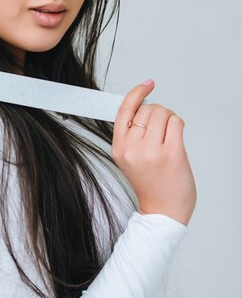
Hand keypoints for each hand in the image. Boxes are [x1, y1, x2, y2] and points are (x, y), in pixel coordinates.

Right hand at [111, 81, 196, 225]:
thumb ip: (132, 133)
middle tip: (161, 129)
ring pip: (162, 113)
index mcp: (119, 147)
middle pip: (147, 109)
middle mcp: (133, 148)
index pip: (124, 110)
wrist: (162, 212)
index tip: (146, 85)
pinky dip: (178, 124)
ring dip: (169, 118)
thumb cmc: (149, 184)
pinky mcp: (172, 153)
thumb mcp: (129, 157)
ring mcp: (152, 151)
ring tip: (169, 135)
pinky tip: (176, 138)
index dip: (136, 93)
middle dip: (157, 113)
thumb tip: (144, 105)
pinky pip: (176, 122)